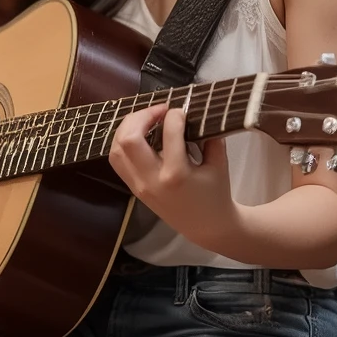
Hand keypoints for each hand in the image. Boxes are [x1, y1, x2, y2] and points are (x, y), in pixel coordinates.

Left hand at [109, 103, 236, 247]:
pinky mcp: (134, 188)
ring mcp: (139, 185)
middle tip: (159, 110)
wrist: (206, 227)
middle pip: (129, 139)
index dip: (174, 114)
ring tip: (146, 118)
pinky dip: (123, 142)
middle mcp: (152, 180)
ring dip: (128, 128)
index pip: (169, 133)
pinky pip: (118, 160)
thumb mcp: (219, 164)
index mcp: (176, 174)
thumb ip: (210, 137)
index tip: (182, 110)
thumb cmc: (216, 195)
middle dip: (142, 116)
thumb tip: (197, 112)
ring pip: (117, 149)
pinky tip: (139, 134)